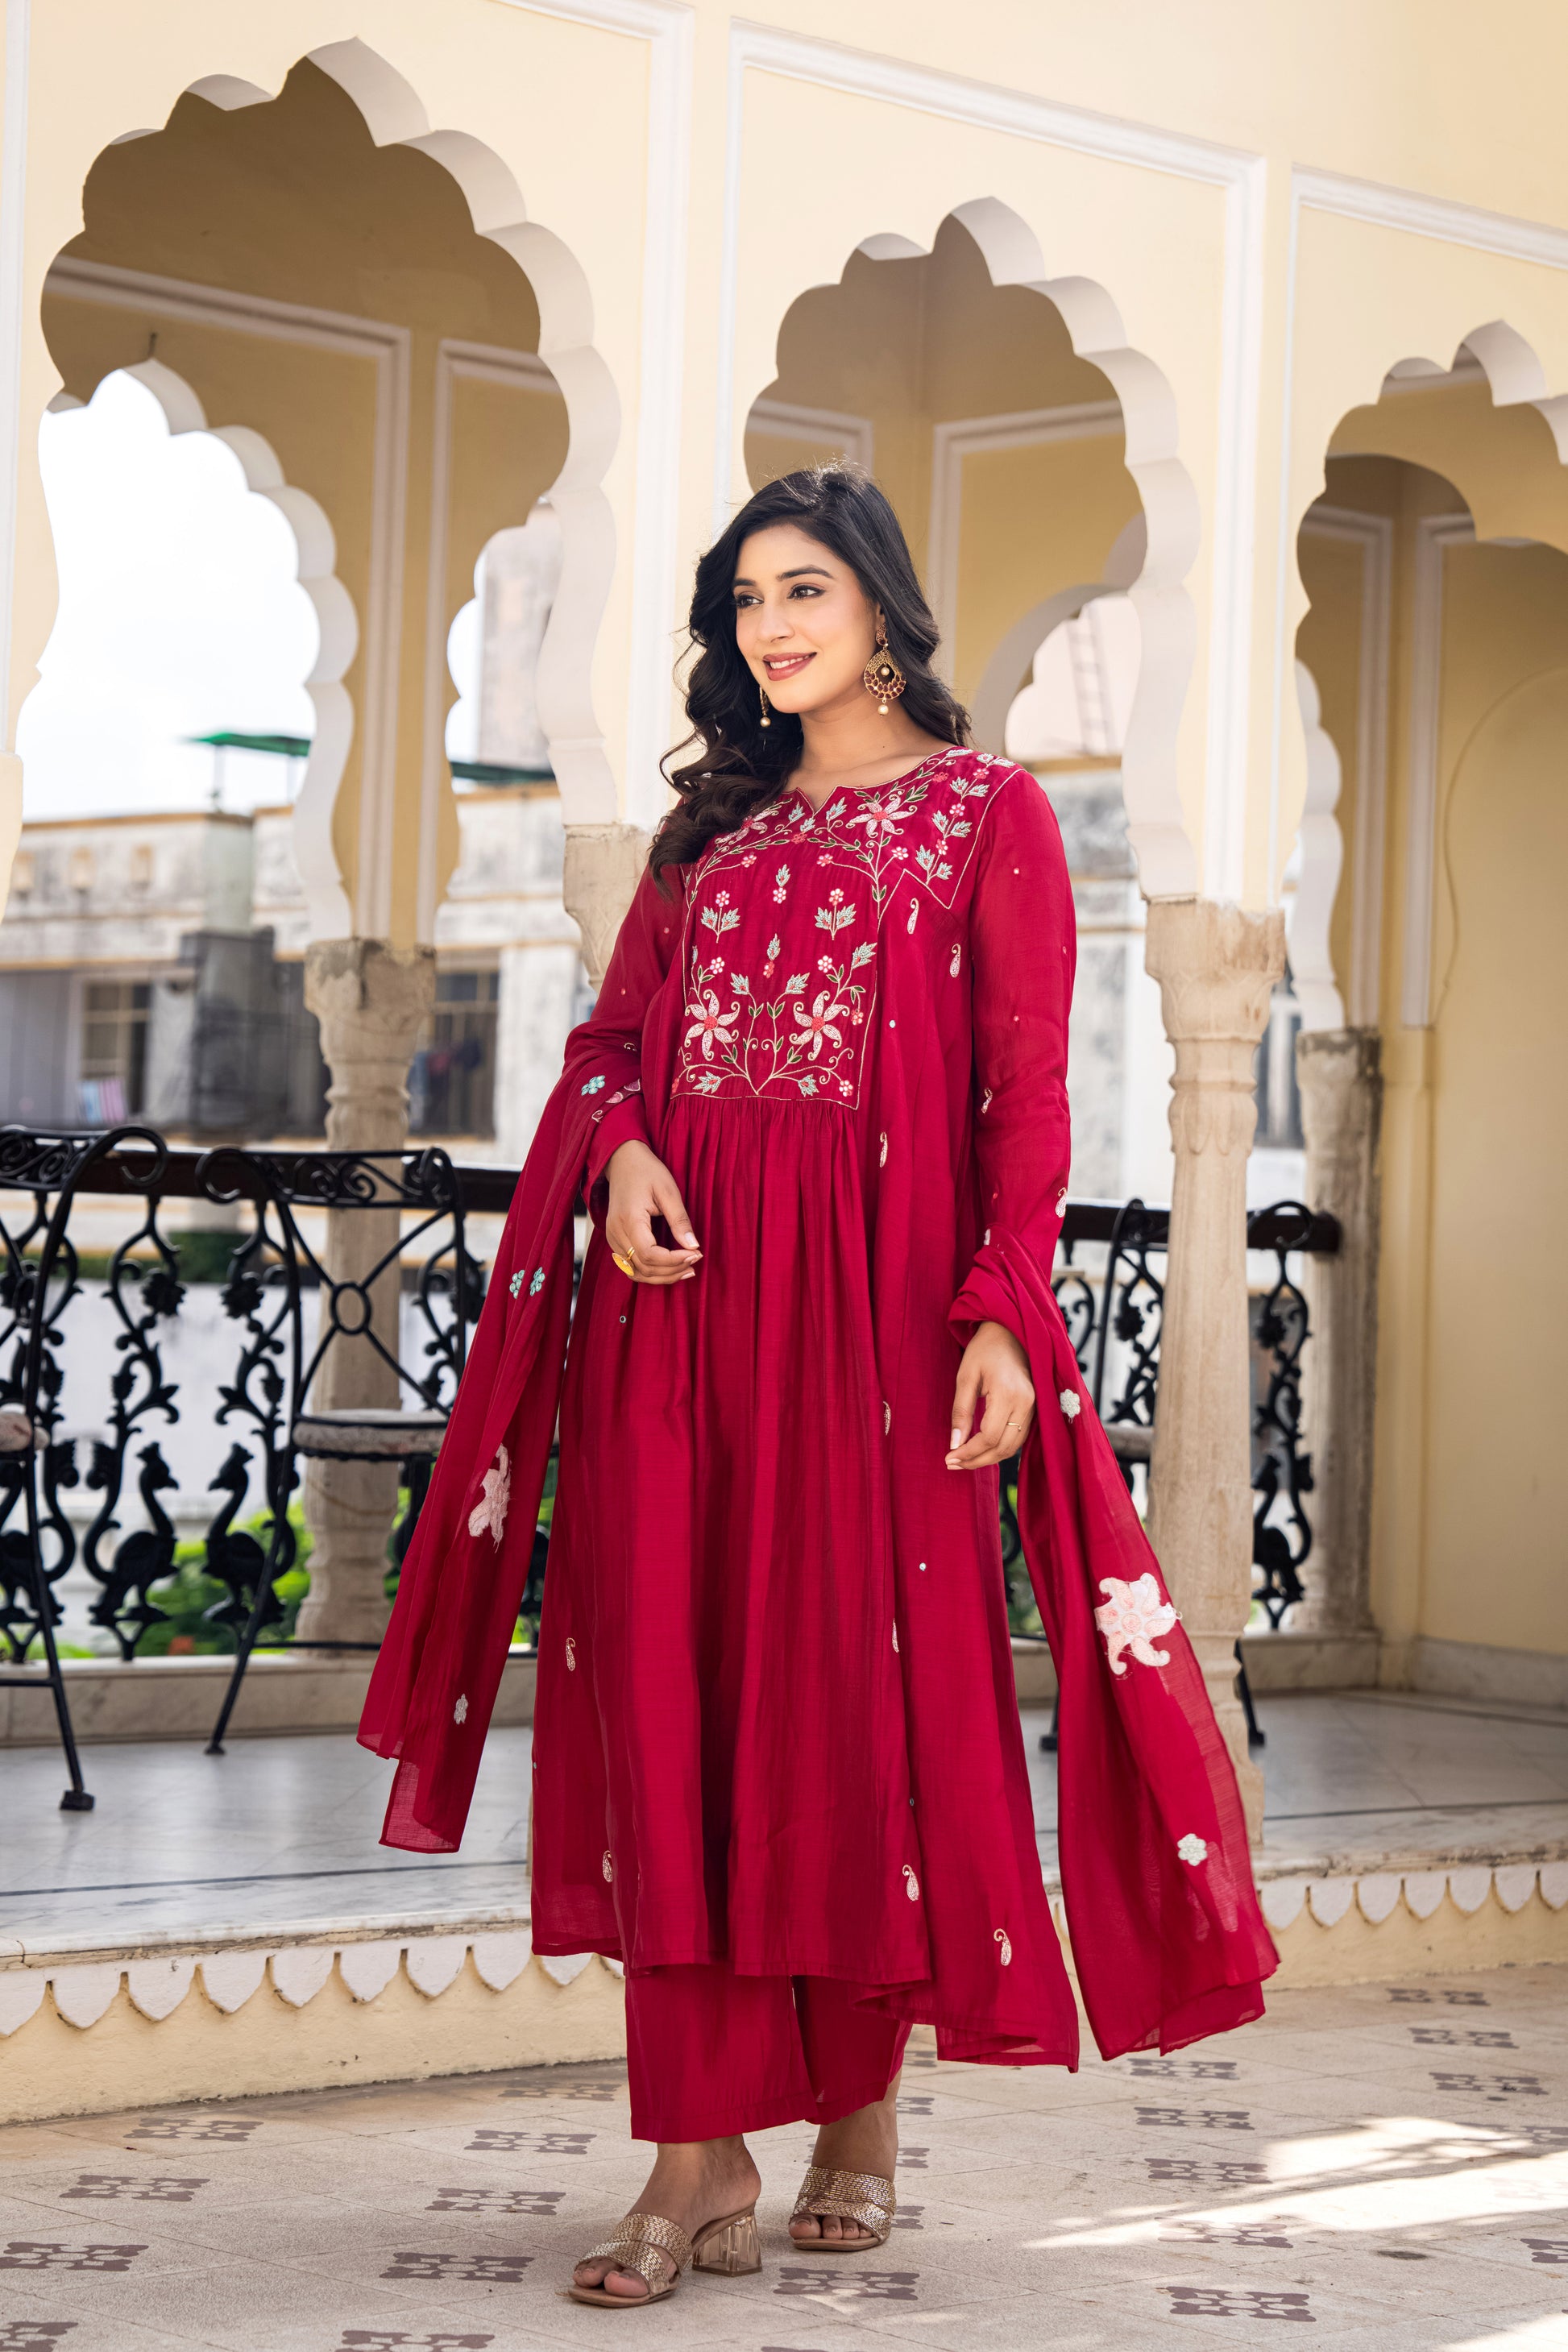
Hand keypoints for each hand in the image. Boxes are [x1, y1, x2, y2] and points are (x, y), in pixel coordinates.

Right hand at [604, 1139, 701, 1283]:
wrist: (622, 1161)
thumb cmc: (647, 1171)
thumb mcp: (669, 1191)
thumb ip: (680, 1221)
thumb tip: (694, 1246)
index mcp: (629, 1220)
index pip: (650, 1255)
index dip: (675, 1261)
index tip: (696, 1254)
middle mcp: (616, 1233)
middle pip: (643, 1268)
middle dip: (672, 1271)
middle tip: (696, 1261)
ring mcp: (612, 1238)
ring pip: (635, 1272)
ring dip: (662, 1276)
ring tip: (687, 1270)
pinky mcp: (614, 1240)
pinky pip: (630, 1266)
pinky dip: (650, 1271)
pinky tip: (670, 1267)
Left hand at [946, 1320, 1034, 1469]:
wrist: (1009, 1331)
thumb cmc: (984, 1349)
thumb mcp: (965, 1377)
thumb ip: (961, 1411)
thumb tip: (954, 1444)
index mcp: (1008, 1393)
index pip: (989, 1436)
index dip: (969, 1452)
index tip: (949, 1457)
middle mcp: (1027, 1402)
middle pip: (1003, 1447)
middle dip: (977, 1460)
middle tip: (953, 1464)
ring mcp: (1034, 1406)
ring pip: (1013, 1447)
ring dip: (989, 1458)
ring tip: (964, 1460)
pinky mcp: (1035, 1408)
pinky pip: (1019, 1437)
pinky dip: (1000, 1448)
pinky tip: (981, 1450)